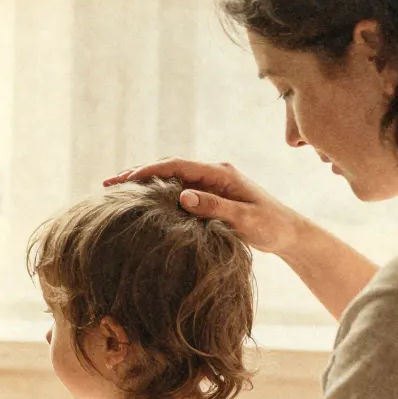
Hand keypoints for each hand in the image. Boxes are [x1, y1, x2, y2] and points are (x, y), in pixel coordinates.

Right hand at [106, 159, 303, 255]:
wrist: (289, 233)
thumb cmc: (271, 226)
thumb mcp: (244, 219)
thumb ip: (215, 207)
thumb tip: (182, 196)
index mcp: (220, 173)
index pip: (177, 165)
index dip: (149, 171)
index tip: (126, 179)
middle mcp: (213, 173)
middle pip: (168, 167)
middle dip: (138, 173)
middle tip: (109, 183)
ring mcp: (210, 183)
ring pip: (171, 177)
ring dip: (145, 181)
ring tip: (116, 189)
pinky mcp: (210, 195)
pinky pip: (178, 190)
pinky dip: (157, 192)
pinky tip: (141, 201)